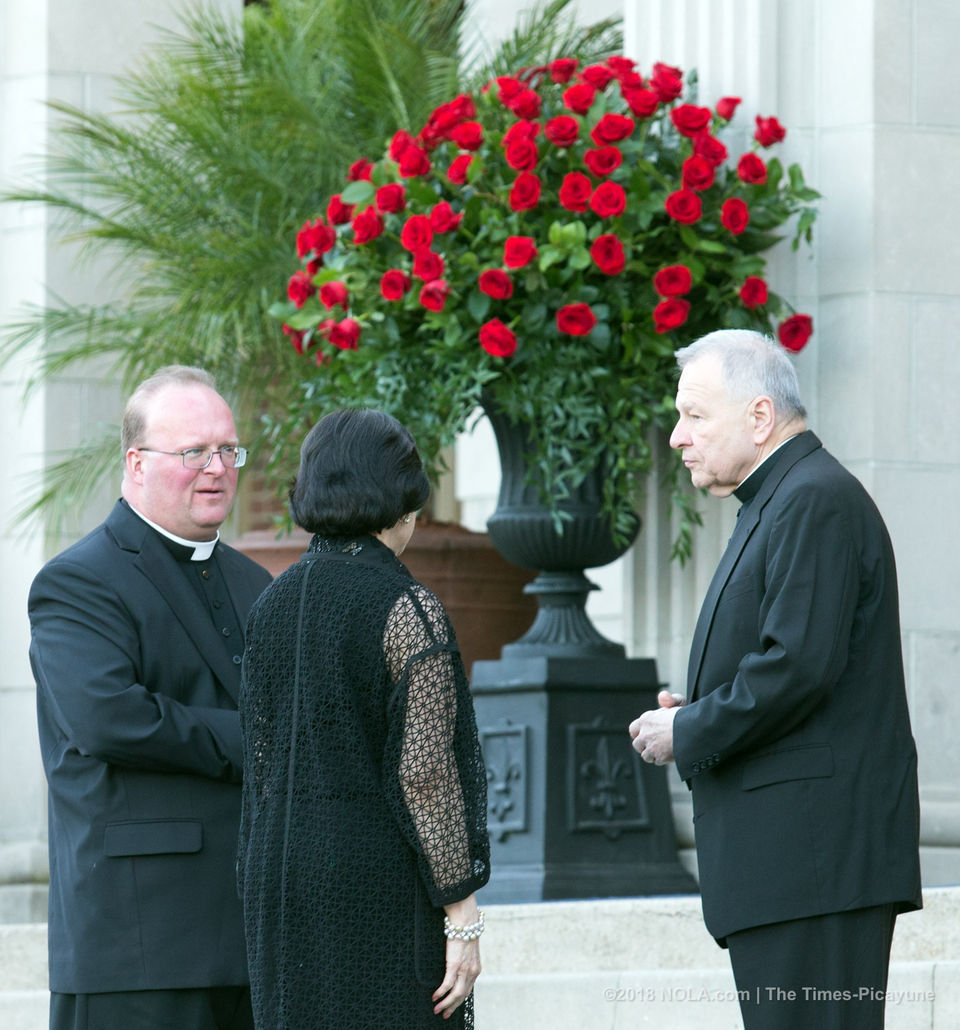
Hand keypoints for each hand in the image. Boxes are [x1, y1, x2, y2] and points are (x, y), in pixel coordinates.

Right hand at [433, 895, 481, 1018]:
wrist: (466, 921)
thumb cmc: (465, 933)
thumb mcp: (468, 950)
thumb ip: (465, 961)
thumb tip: (457, 966)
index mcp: (476, 969)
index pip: (468, 990)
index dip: (459, 1000)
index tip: (452, 1007)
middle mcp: (472, 972)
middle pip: (463, 995)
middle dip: (452, 1007)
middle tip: (444, 1014)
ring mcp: (464, 970)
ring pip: (456, 994)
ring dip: (446, 1003)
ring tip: (437, 1009)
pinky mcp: (455, 965)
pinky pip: (447, 984)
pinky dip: (441, 992)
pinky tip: (434, 996)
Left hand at [629, 690, 682, 764]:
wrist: (694, 731)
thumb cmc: (686, 717)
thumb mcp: (677, 703)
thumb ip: (668, 700)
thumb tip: (662, 696)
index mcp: (646, 720)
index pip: (633, 729)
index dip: (638, 733)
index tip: (644, 735)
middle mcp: (645, 734)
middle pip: (637, 745)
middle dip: (644, 746)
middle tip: (654, 744)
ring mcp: (651, 747)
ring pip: (646, 756)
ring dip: (653, 754)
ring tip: (662, 750)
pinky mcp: (659, 757)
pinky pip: (657, 761)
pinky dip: (662, 760)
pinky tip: (670, 754)